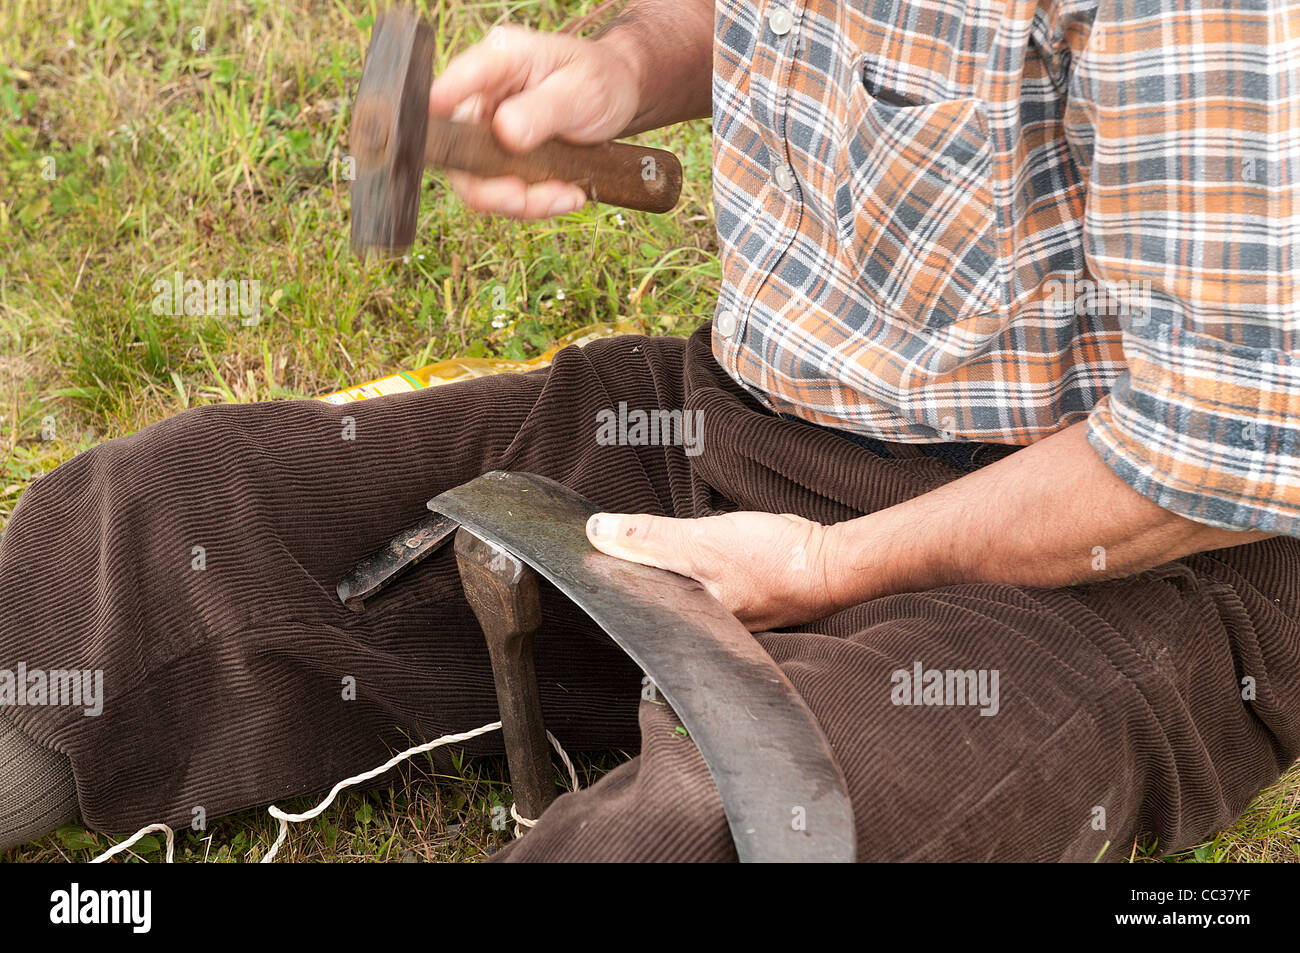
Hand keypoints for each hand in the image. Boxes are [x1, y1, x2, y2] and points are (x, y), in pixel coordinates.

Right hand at [427, 24, 642, 218]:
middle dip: (491, 186)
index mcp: (499, 60)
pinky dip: (535, 204)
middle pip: (458, 148)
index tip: (436, 132)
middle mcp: (483, 96)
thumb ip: (543, 108)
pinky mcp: (499, 160)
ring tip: (567, 196)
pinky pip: (503, 194)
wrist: (616, 96)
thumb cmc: (599, 79)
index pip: (458, 80)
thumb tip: (505, 133)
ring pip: (477, 182)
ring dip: (521, 202)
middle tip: (525, 198)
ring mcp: (488, 131)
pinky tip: (569, 195)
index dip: (439, 109)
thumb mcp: (582, 87)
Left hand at [585, 510, 840, 630]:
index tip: (588, 557)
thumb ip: (649, 538)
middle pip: (656, 601)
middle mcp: (704, 628)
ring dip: (665, 572)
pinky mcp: (743, 600)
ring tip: (644, 549)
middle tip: (613, 546)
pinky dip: (694, 570)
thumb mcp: (701, 543)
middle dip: (636, 577)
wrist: (832, 563)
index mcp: (688, 622)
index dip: (611, 580)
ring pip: (681, 593)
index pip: (635, 605)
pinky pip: (704, 585)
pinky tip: (693, 557)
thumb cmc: (773, 561)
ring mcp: (726, 617)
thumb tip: (597, 531)